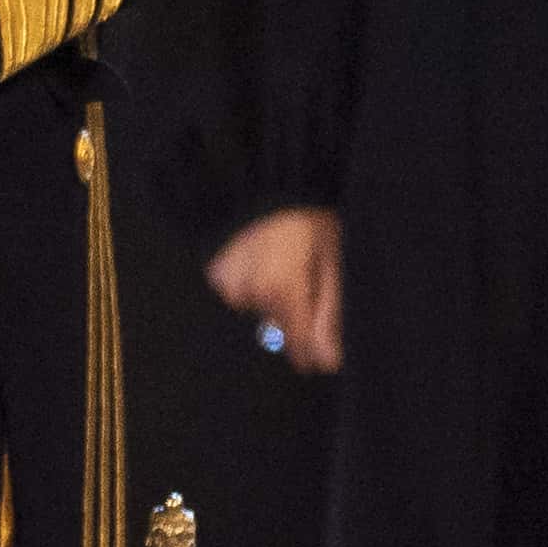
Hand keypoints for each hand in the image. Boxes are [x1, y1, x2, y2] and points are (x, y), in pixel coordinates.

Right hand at [211, 205, 344, 373]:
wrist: (264, 183)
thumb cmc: (308, 221)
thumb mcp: (333, 262)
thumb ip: (331, 315)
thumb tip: (329, 363)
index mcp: (282, 292)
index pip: (299, 347)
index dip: (315, 349)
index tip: (326, 345)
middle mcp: (249, 295)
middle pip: (279, 329)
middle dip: (296, 314)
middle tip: (307, 278)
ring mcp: (227, 286)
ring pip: (260, 311)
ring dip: (273, 298)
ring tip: (283, 263)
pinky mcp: (214, 277)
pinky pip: (240, 294)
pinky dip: (252, 284)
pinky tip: (261, 259)